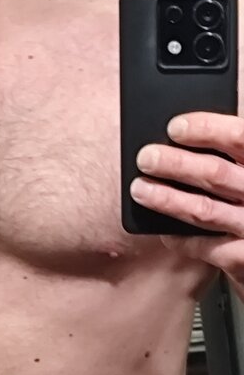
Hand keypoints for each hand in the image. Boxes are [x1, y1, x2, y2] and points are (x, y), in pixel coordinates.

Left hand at [130, 112, 243, 287]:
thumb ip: (229, 159)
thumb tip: (180, 137)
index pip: (240, 137)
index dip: (207, 129)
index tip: (174, 127)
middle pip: (217, 173)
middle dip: (176, 164)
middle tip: (146, 158)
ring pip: (205, 209)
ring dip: (168, 199)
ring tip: (140, 189)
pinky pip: (206, 247)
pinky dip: (180, 237)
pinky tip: (164, 231)